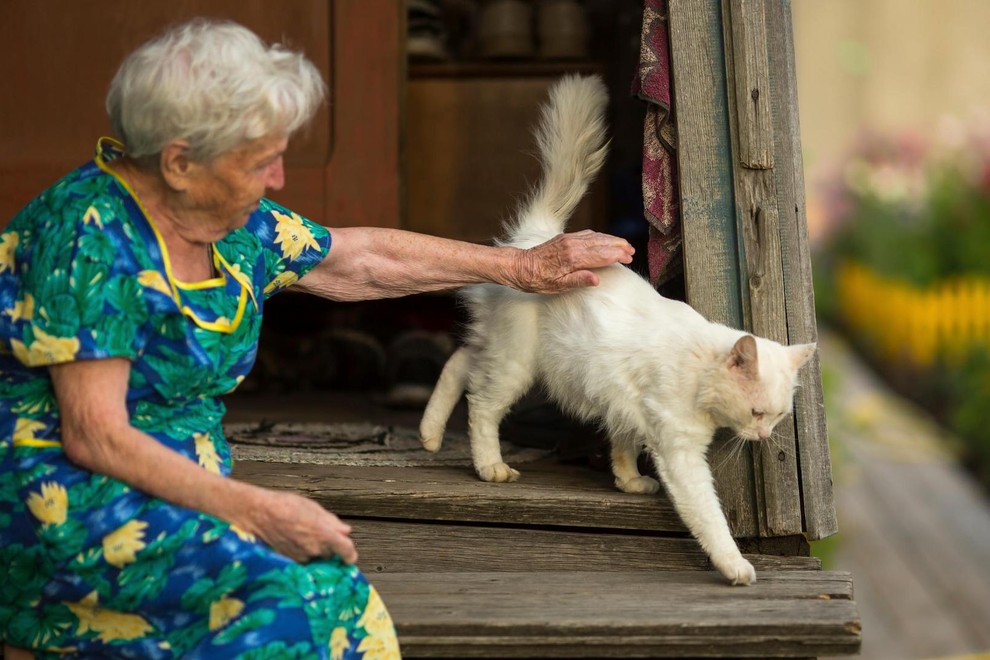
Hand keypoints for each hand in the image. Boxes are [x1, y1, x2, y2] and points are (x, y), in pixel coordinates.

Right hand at [245, 488, 357, 564]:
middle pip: (330, 554)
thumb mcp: (312, 507)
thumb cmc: (284, 505)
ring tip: (301, 533)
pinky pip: (302, 559)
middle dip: (328, 547)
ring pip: (315, 557)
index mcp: (324, 534)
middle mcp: (314, 550)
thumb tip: (345, 531)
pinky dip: (301, 552)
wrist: (256, 514)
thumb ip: (331, 521)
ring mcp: (301, 558)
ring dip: (314, 549)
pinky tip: (292, 539)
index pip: (346, 551)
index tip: (349, 556)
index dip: (350, 554)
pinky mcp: (289, 561)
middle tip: (316, 533)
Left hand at [511, 230, 633, 292]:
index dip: (616, 255)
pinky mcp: (564, 238)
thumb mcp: (557, 286)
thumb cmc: (537, 279)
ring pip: (595, 236)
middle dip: (618, 246)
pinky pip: (586, 234)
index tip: (628, 258)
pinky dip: (599, 236)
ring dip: (610, 239)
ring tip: (623, 244)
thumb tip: (596, 279)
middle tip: (631, 251)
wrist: (519, 266)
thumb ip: (578, 280)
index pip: (601, 255)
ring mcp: (568, 239)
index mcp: (572, 258)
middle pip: (601, 243)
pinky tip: (604, 239)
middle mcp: (572, 245)